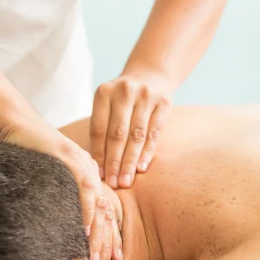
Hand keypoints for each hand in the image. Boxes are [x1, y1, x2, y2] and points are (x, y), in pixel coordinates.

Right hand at [1, 123, 122, 259]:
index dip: (110, 236)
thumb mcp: (49, 178)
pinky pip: (82, 188)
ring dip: (99, 234)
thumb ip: (61, 197)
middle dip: (107, 241)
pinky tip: (86, 231)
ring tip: (97, 258)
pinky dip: (85, 211)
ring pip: (98, 204)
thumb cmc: (27, 153)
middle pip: (106, 211)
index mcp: (88, 176)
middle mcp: (90, 170)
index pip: (105, 211)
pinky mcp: (69, 157)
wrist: (14, 124)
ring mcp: (82, 163)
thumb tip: (64, 228)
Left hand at [91, 74, 170, 188]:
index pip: (99, 129)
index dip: (98, 154)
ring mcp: (146, 96)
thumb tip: (96, 167)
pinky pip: (154, 133)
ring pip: (137, 136)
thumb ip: (102, 129)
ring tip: (126, 181)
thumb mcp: (107, 105)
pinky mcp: (163, 103)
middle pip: (118, 134)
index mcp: (104, 92)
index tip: (98, 175)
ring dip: (130, 162)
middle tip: (113, 184)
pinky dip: (147, 152)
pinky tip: (142, 168)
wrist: (151, 74)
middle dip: (114, 162)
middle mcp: (124, 92)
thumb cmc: (122, 99)